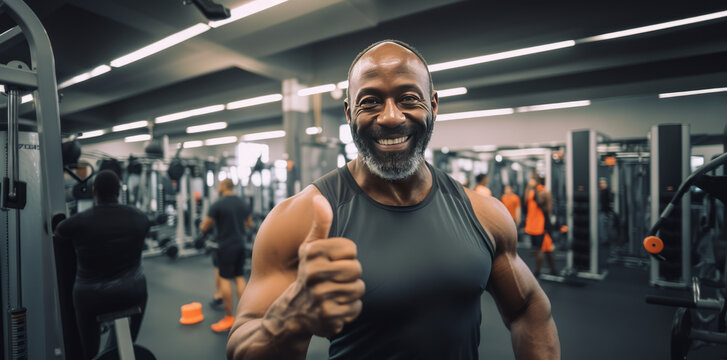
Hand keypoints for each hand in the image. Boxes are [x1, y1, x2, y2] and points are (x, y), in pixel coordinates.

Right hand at [292, 195, 364, 336]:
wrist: (292, 313)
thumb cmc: (308, 273)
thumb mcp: (311, 248)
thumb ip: (320, 223)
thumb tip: (319, 197)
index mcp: (312, 253)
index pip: (351, 249)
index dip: (345, 256)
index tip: (332, 262)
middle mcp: (313, 275)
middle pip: (356, 269)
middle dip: (350, 275)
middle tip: (335, 280)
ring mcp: (320, 297)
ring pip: (358, 289)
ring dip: (351, 293)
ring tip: (335, 293)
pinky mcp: (328, 318)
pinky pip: (355, 308)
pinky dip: (349, 310)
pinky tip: (335, 308)